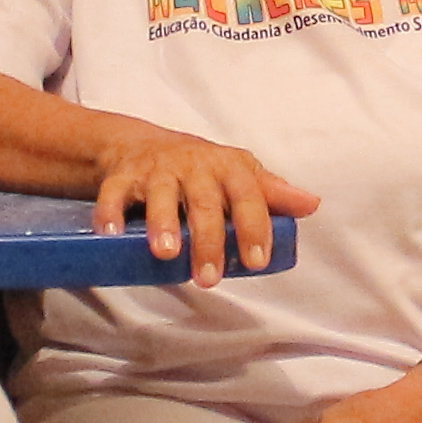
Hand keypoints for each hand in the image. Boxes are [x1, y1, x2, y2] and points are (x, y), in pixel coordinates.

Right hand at [87, 123, 312, 286]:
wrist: (144, 144)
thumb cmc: (202, 170)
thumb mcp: (239, 175)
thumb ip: (271, 193)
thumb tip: (311, 204)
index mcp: (228, 168)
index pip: (247, 196)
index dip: (253, 227)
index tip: (256, 260)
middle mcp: (193, 167)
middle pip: (204, 204)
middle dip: (207, 241)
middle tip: (209, 278)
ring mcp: (157, 171)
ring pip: (160, 196)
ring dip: (163, 223)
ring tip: (166, 254)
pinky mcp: (123, 177)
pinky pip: (114, 193)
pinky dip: (110, 212)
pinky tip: (111, 233)